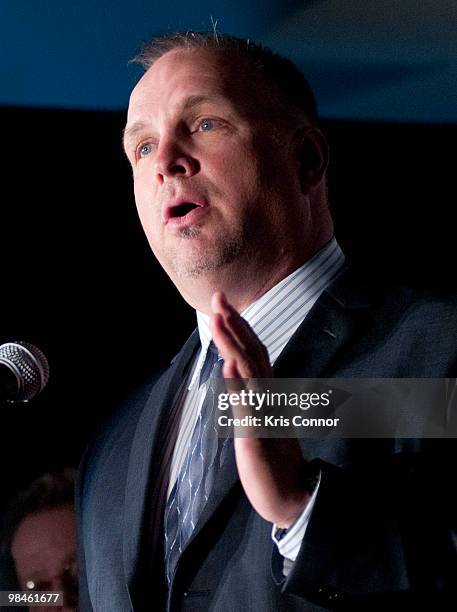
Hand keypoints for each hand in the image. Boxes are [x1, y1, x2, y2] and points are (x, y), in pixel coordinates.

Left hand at [210, 291, 310, 527]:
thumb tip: (231, 364)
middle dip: (234, 324)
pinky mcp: (256, 436)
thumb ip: (248, 392)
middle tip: (218, 296)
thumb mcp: (259, 418)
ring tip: (219, 319)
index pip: (254, 353)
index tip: (224, 304)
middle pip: (252, 353)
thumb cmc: (273, 458)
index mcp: (267, 393)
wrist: (290, 496)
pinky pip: (247, 407)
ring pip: (248, 373)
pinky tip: (228, 364)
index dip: (240, 327)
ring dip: (233, 344)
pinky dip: (237, 384)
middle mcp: (268, 398)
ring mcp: (263, 415)